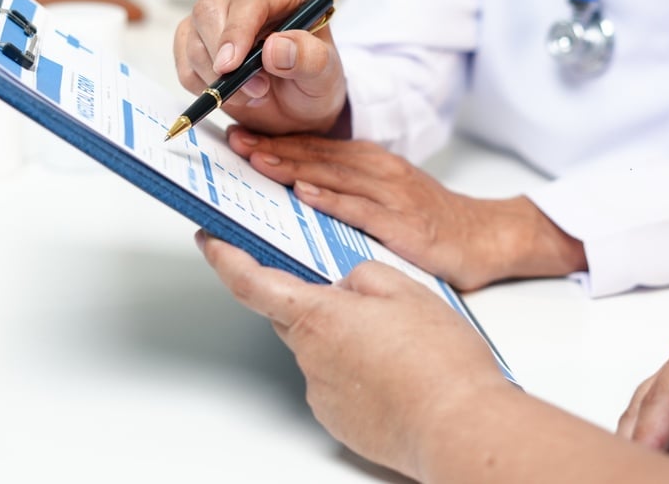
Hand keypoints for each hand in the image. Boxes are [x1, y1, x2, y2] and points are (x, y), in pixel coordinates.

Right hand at [174, 0, 347, 134]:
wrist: (297, 101)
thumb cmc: (313, 78)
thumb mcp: (326, 74)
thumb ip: (309, 58)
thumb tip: (275, 48)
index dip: (238, 30)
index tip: (232, 65)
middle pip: (211, 10)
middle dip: (224, 58)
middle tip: (255, 91)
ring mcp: (217, 8)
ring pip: (193, 36)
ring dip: (216, 77)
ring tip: (254, 95)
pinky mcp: (195, 33)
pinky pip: (183, 57)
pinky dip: (201, 84)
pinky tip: (232, 93)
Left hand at [195, 230, 514, 479]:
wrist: (458, 427)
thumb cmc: (439, 363)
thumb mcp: (406, 289)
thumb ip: (364, 275)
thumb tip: (347, 282)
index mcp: (319, 316)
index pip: (251, 282)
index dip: (225, 257)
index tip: (211, 241)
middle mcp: (310, 356)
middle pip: (292, 315)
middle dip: (316, 299)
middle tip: (360, 297)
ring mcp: (321, 392)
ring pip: (320, 349)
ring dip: (347, 339)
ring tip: (400, 343)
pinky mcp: (338, 420)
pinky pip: (337, 382)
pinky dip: (359, 372)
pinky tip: (396, 372)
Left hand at [226, 127, 587, 289]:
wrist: (487, 237)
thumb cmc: (434, 222)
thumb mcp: (389, 198)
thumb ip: (349, 193)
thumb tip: (300, 193)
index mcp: (372, 164)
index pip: (316, 148)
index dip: (276, 140)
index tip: (240, 136)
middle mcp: (380, 173)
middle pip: (318, 155)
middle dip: (273, 147)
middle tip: (233, 141)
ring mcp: (392, 196)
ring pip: (334, 175)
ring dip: (292, 165)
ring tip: (255, 159)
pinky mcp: (403, 224)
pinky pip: (362, 209)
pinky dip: (332, 199)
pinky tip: (305, 194)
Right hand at [616, 322, 668, 478]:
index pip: (666, 391)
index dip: (650, 425)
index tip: (644, 453)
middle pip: (649, 405)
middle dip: (639, 436)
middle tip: (643, 469)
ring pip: (655, 420)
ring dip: (651, 445)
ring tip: (652, 471)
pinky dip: (668, 452)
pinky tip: (668, 467)